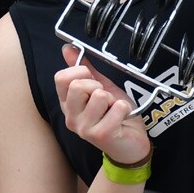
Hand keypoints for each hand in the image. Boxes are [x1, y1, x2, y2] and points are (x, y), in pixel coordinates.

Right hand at [54, 44, 149, 164]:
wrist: (132, 143)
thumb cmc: (115, 116)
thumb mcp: (101, 87)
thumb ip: (85, 69)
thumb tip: (67, 49)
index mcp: (67, 103)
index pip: (61, 78)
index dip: (80, 73)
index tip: (92, 81)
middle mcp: (70, 117)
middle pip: (77, 85)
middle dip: (97, 86)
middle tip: (105, 99)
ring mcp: (83, 128)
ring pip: (99, 96)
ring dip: (112, 99)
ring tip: (113, 110)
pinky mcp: (100, 135)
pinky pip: (116, 107)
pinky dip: (124, 109)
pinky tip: (122, 118)